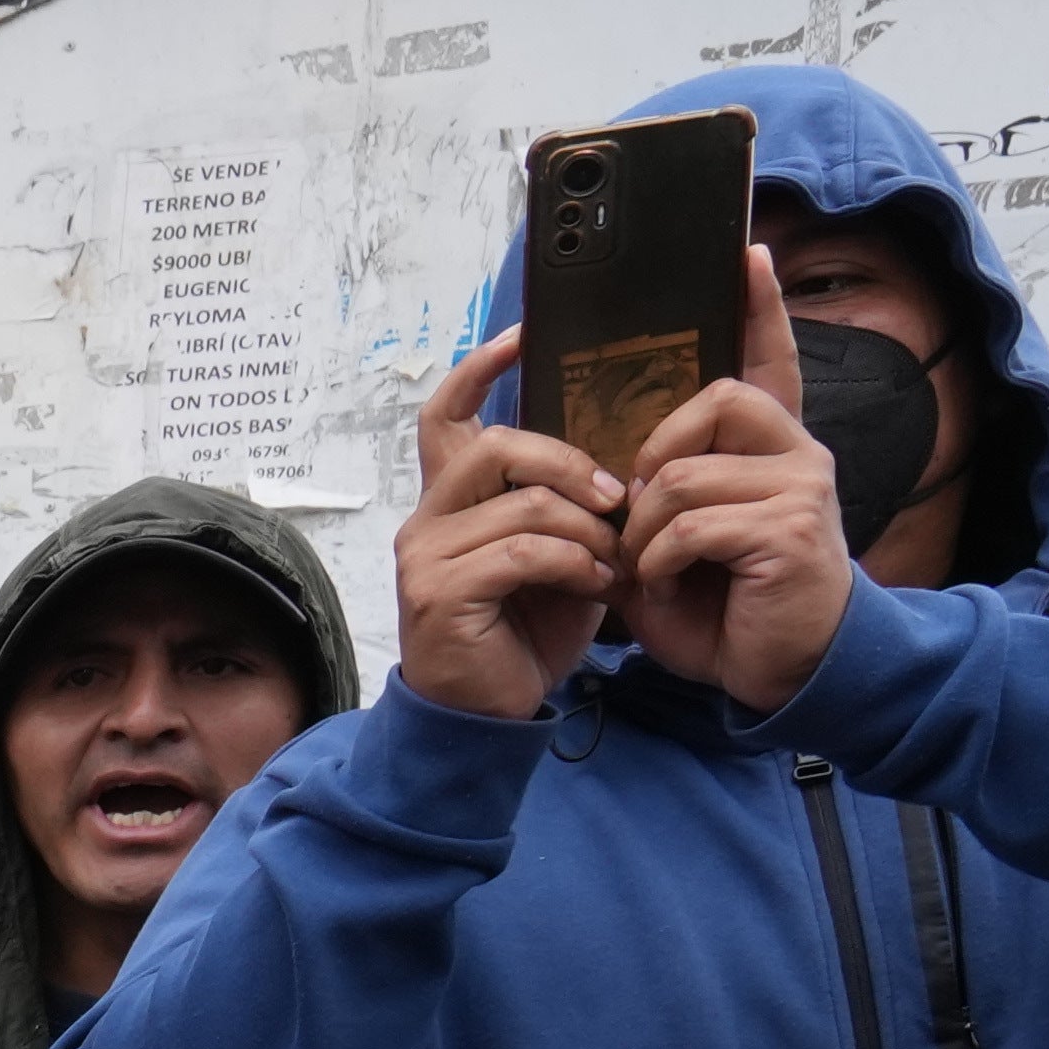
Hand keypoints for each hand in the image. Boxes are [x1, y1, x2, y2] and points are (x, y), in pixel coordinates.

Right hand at [388, 327, 624, 722]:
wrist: (489, 713)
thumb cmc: (525, 631)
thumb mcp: (560, 554)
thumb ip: (568, 507)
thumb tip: (622, 462)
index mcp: (453, 502)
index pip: (446, 416)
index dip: (480, 369)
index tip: (524, 336)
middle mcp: (427, 520)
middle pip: (498, 446)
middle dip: (570, 464)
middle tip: (618, 497)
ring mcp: (426, 556)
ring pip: (523, 502)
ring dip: (586, 528)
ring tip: (616, 559)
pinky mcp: (439, 594)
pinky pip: (523, 551)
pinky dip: (575, 564)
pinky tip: (599, 585)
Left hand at [624, 252, 858, 712]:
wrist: (778, 669)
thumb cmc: (726, 605)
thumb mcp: (675, 540)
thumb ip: (653, 492)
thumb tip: (605, 464)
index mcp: (770, 447)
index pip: (769, 360)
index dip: (760, 309)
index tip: (748, 253)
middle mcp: (798, 452)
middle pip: (714, 400)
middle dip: (653, 456)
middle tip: (636, 516)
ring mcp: (802, 485)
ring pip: (684, 472)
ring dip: (643, 528)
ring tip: (650, 568)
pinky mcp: (792, 528)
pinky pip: (691, 522)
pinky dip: (659, 560)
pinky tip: (669, 585)